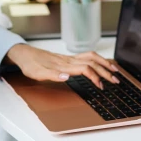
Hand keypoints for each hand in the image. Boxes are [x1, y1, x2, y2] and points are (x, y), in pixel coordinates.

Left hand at [5, 44, 119, 89]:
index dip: (95, 77)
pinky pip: (86, 56)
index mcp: (63, 65)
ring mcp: (69, 58)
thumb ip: (52, 75)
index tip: (101, 86)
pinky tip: (101, 64)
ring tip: (114, 70)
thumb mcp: (37, 73)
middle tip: (116, 80)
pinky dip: (97, 60)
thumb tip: (67, 76)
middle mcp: (68, 60)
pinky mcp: (68, 58)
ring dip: (104, 63)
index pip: (85, 69)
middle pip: (92, 62)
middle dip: (105, 71)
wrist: (24, 54)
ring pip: (91, 57)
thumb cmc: (31, 65)